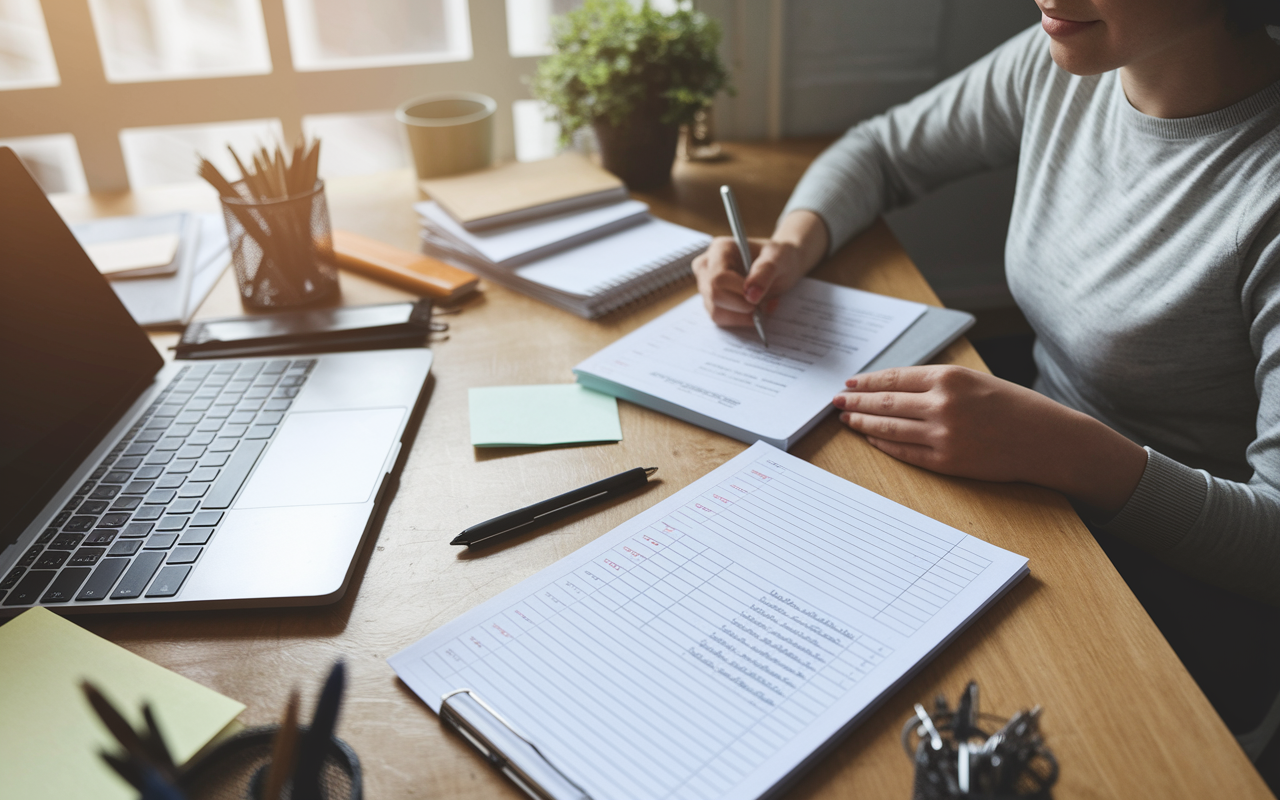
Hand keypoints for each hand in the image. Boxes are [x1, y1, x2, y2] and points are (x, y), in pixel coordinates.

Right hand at [692, 209, 828, 327]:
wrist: (780, 265)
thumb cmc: (778, 257)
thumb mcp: (779, 258)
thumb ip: (765, 272)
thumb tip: (751, 295)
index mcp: (719, 249)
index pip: (718, 278)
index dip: (739, 292)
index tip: (758, 295)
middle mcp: (707, 266)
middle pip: (714, 296)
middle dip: (742, 306)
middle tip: (763, 302)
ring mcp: (706, 285)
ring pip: (716, 311)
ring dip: (743, 315)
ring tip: (762, 304)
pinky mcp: (711, 302)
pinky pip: (720, 319)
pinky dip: (741, 319)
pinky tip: (755, 309)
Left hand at [833, 365, 1147, 514]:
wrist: (1046, 439)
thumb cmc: (1013, 406)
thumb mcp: (975, 381)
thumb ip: (938, 382)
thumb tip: (895, 387)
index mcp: (949, 377)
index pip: (895, 378)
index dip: (868, 382)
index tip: (850, 383)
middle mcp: (942, 404)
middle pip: (885, 403)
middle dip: (856, 402)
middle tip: (836, 401)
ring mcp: (943, 435)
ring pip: (889, 428)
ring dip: (863, 424)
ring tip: (847, 420)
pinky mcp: (947, 461)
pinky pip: (905, 452)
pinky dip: (884, 445)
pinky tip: (871, 439)